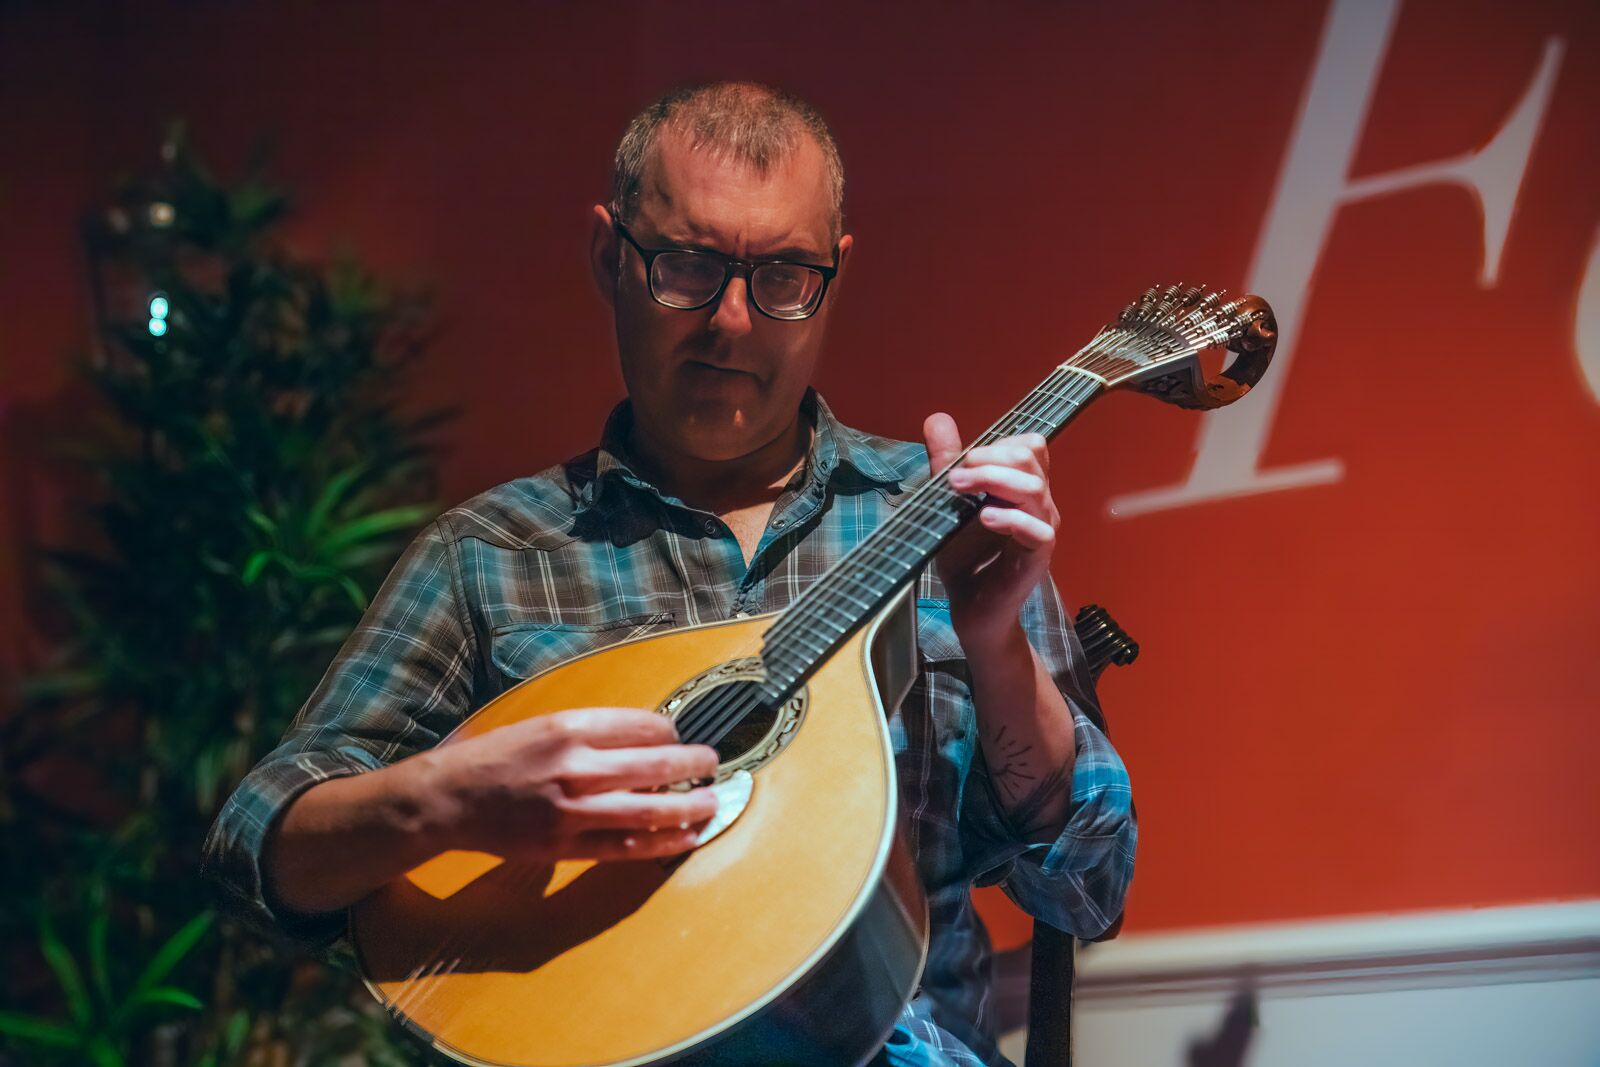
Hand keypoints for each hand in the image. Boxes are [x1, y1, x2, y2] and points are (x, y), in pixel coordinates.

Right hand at [416, 706, 720, 862]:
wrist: (450, 798)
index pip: (644, 726)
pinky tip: (686, 837)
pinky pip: (626, 847)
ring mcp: (572, 810)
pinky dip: (662, 842)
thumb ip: (592, 731)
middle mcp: (575, 766)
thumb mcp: (544, 724)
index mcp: (570, 728)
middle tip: (712, 764)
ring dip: (689, 806)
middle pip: (657, 765)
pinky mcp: (566, 845)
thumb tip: (647, 737)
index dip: (671, 731)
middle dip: (693, 764)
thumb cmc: (496, 757)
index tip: (679, 737)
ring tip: (711, 802)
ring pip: (650, 810)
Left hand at [923, 412, 1059, 649]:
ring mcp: (1041, 528)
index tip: (962, 459)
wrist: (970, 605)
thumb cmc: (965, 554)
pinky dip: (1010, 519)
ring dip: (993, 481)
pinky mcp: (1038, 556)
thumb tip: (937, 418)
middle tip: (954, 475)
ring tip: (959, 488)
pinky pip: (1038, 529)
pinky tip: (984, 518)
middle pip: (1031, 458)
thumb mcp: (948, 501)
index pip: (1030, 445)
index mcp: (1022, 486)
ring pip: (1034, 488)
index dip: (998, 443)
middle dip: (989, 458)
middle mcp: (1039, 502)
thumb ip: (946, 462)